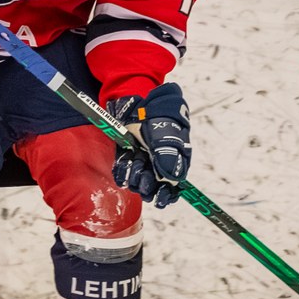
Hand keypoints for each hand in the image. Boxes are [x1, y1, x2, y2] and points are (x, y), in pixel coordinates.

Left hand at [107, 82, 190, 208]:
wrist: (138, 99)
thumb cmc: (159, 113)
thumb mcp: (167, 130)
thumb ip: (169, 153)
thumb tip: (172, 178)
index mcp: (176, 158)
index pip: (174, 184)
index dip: (168, 194)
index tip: (161, 199)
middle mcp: (159, 163)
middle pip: (155, 187)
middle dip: (148, 186)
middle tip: (144, 176)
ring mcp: (143, 161)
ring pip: (139, 182)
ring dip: (135, 177)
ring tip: (135, 161)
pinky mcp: (127, 157)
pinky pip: (124, 173)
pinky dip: (123, 172)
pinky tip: (125, 163)